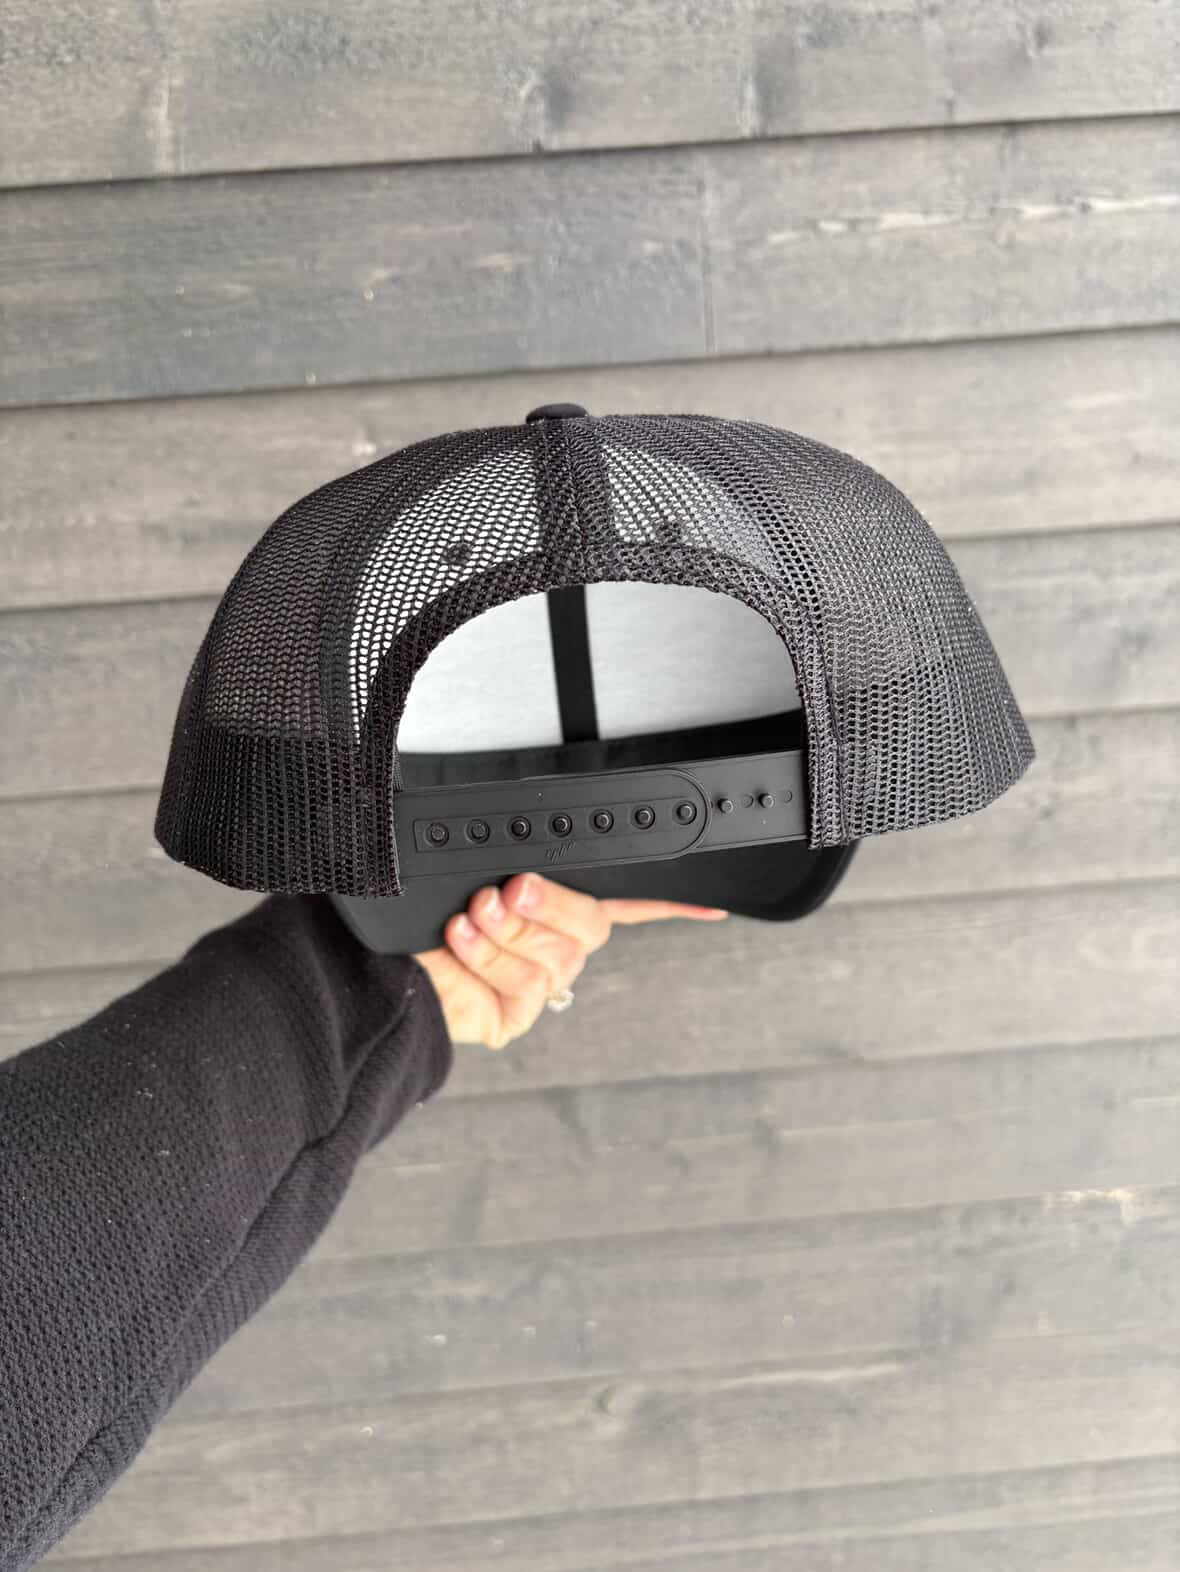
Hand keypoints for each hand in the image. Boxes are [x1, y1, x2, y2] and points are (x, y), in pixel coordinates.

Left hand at [413, 872, 727, 1050]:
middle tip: (511, 889)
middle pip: (590, 923)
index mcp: (557, 908)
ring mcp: (540, 984)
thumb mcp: (473, 877)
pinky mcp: (517, 1014)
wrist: (384, 967)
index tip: (711, 905)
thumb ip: (516, 864)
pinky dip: (488, 958)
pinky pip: (522, 985)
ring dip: (504, 930)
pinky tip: (464, 941)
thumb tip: (534, 855)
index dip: (671, 906)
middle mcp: (556, 946)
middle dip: (549, 902)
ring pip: (553, 955)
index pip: (627, 903)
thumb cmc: (426, 920)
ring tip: (467, 917)